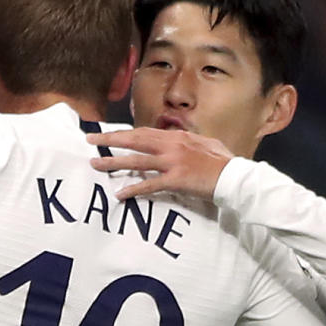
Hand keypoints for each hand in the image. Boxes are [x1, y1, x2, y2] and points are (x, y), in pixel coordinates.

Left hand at [86, 127, 233, 199]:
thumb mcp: (205, 144)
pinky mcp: (176, 179)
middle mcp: (172, 145)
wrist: (234, 177)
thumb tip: (181, 139)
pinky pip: (150, 184)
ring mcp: (173, 162)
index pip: (144, 132)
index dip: (125, 133)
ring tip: (95, 165)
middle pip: (135, 140)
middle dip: (110, 140)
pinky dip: (134, 189)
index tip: (109, 135)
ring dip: (114, 162)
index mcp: (177, 136)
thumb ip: (189, 141)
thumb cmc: (223, 162)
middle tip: (91, 141)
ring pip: (137, 160)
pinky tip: (120, 193)